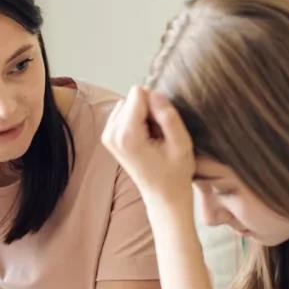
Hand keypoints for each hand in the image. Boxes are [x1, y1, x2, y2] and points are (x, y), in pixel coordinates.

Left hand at [102, 87, 194, 204]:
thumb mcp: (181, 144)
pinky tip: (145, 139)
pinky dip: (136, 121)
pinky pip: (123, 113)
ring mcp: (107, 136)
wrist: (162, 196)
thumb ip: (168, 116)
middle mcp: (111, 133)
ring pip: (127, 104)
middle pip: (132, 98)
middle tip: (159, 135)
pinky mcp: (108, 137)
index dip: (156, 105)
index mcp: (127, 135)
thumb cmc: (175, 173)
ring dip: (143, 116)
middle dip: (148, 110)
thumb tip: (155, 93)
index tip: (163, 126)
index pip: (138, 93)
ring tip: (153, 139)